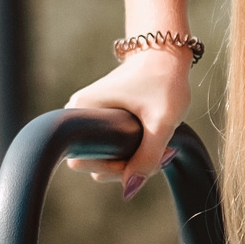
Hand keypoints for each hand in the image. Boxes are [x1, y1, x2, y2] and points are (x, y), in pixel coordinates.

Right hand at [64, 48, 191, 197]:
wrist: (167, 53)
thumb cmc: (163, 81)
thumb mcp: (161, 122)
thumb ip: (147, 157)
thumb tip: (130, 190)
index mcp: (80, 111)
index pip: (82, 160)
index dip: (114, 168)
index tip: (145, 157)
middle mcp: (77, 114)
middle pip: (93, 161)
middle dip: (126, 165)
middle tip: (158, 151)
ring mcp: (89, 116)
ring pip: (104, 155)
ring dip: (132, 158)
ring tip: (160, 144)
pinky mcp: (101, 118)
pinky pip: (111, 145)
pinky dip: (132, 148)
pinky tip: (154, 140)